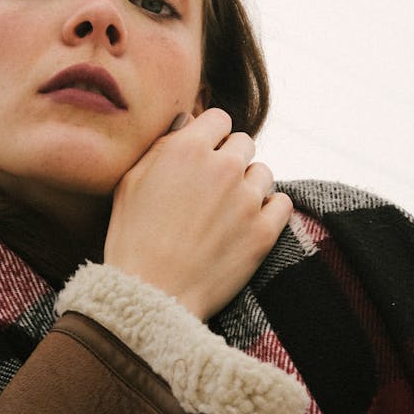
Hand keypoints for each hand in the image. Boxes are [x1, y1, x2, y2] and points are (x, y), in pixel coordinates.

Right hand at [103, 108, 291, 320]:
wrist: (151, 295)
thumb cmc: (131, 239)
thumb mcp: (131, 182)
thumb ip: (163, 146)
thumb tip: (188, 123)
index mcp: (188, 149)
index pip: (219, 118)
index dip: (211, 135)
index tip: (205, 153)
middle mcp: (223, 167)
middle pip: (244, 143)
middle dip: (230, 159)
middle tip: (214, 186)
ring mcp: (247, 199)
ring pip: (263, 173)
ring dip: (249, 185)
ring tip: (228, 210)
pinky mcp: (264, 231)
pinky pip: (282, 204)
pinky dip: (270, 210)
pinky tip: (250, 222)